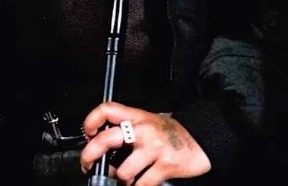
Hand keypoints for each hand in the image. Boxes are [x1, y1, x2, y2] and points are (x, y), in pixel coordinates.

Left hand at [80, 101, 210, 184]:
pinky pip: (141, 185)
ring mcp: (155, 147)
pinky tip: (139, 183)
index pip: (108, 109)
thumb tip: (102, 145)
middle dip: (90, 155)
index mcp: (138, 117)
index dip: (92, 120)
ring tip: (125, 178)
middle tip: (88, 164)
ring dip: (121, 180)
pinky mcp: (165, 165)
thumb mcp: (149, 123)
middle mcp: (144, 129)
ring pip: (123, 171)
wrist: (200, 140)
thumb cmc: (172, 133)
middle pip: (107, 139)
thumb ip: (129, 129)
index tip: (87, 133)